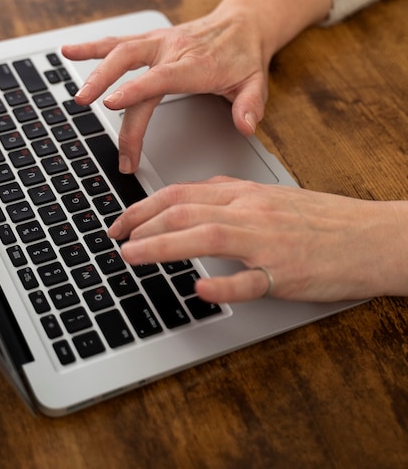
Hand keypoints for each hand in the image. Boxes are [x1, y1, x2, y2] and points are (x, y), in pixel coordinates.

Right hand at [62, 0, 330, 172]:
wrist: (243, 24)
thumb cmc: (245, 58)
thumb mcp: (256, 84)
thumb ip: (250, 106)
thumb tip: (245, 127)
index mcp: (195, 64)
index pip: (159, 79)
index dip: (134, 90)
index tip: (112, 103)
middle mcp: (172, 49)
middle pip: (129, 62)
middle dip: (104, 82)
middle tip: (84, 105)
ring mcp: (158, 43)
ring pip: (119, 50)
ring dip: (92, 66)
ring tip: (72, 84)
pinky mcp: (150, 40)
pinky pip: (118, 42)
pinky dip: (93, 46)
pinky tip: (70, 51)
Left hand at [108, 176, 406, 302]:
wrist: (370, 237)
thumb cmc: (323, 220)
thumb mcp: (273, 197)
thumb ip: (234, 194)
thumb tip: (198, 194)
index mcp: (247, 195)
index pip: (183, 193)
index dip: (145, 205)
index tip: (122, 220)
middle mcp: (252, 213)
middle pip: (185, 210)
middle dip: (141, 223)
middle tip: (114, 237)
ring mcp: (268, 242)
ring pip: (207, 236)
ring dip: (163, 246)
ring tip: (132, 255)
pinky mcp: (287, 274)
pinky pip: (251, 281)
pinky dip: (223, 285)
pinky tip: (200, 290)